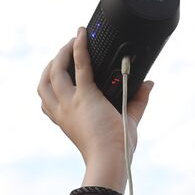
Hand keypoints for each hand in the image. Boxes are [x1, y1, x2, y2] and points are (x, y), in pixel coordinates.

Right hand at [38, 28, 154, 177]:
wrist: (112, 159)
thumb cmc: (116, 149)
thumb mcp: (126, 121)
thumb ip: (137, 101)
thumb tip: (149, 83)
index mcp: (66, 121)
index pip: (47, 100)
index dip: (48, 82)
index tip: (56, 68)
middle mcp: (63, 111)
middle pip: (45, 82)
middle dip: (51, 63)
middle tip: (65, 50)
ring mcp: (71, 103)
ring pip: (54, 72)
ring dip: (61, 54)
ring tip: (72, 41)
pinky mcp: (86, 96)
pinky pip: (79, 66)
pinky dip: (80, 48)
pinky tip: (82, 35)